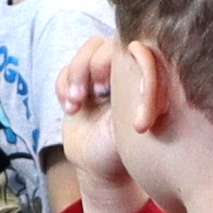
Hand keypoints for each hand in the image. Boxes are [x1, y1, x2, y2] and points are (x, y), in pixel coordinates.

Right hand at [55, 34, 142, 212]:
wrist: (103, 169)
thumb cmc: (131, 150)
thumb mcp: (142, 125)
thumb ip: (145, 99)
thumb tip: (145, 77)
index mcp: (148, 74)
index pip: (137, 45)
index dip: (124, 59)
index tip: (117, 86)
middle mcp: (126, 70)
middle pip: (107, 43)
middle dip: (96, 64)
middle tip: (99, 91)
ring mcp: (101, 76)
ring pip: (85, 53)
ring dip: (76, 74)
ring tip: (77, 102)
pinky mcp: (78, 85)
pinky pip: (65, 72)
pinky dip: (64, 86)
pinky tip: (71, 108)